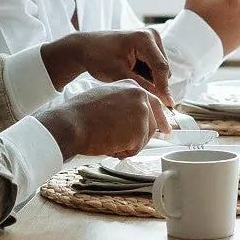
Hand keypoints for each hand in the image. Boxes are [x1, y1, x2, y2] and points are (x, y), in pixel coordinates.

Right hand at [37, 81, 168, 159]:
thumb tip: (130, 118)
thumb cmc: (81, 113)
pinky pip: (135, 149)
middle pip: (152, 123)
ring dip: (128, 145)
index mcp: (131, 86)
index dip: (160, 118)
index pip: (153, 102)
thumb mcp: (106, 97)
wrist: (73, 122)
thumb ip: (123, 103)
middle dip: (143, 137)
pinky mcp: (140, 130)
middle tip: (130, 145)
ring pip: (144, 138)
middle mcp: (140, 96)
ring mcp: (142, 112)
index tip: (166, 128)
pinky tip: (109, 145)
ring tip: (108, 139)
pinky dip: (123, 153)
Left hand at [42, 29, 172, 104]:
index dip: (164, 88)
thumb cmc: (98, 58)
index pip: (161, 67)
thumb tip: (162, 100)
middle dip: (155, 84)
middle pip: (163, 68)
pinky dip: (147, 75)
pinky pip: (155, 66)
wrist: (87, 47)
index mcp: (144, 38)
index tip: (168, 106)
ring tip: (131, 84)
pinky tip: (133, 77)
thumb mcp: (118, 74)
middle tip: (139, 96)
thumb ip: (142, 85)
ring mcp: (151, 39)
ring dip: (151, 80)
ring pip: (160, 69)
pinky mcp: (149, 45)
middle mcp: (152, 35)